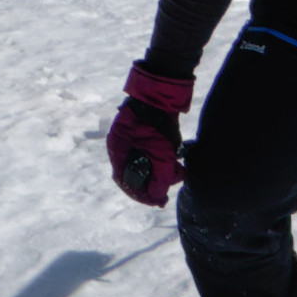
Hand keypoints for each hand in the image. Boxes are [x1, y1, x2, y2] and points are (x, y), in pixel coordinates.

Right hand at [105, 66, 194, 206]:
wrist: (161, 94)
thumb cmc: (157, 124)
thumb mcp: (160, 155)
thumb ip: (158, 179)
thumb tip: (157, 198)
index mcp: (118, 151)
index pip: (126, 183)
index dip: (143, 195)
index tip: (159, 201)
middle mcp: (122, 146)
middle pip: (136, 174)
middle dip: (155, 182)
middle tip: (173, 182)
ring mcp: (131, 137)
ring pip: (146, 163)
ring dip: (162, 170)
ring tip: (178, 169)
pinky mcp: (144, 131)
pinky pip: (151, 152)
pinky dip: (162, 158)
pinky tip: (175, 158)